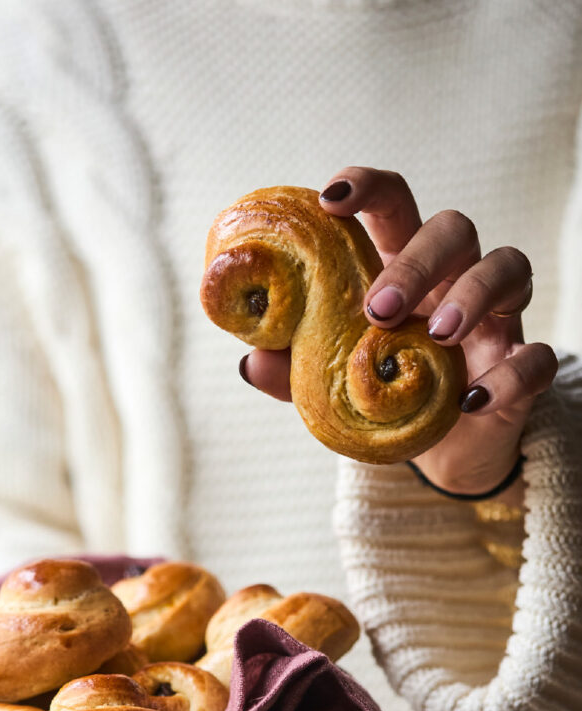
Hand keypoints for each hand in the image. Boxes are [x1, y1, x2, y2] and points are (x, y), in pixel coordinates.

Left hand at [241, 167, 557, 499]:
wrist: (438, 450)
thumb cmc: (383, 392)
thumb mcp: (332, 379)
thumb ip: (293, 369)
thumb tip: (249, 361)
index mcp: (402, 268)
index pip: (393, 204)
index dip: (367, 188)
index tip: (330, 198)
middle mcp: (453, 279)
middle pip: (453, 228)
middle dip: (418, 260)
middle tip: (379, 309)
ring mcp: (495, 318)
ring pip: (509, 266)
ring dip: (474, 294)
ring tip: (438, 335)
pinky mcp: (520, 365)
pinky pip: (535, 354)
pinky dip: (512, 372)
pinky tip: (474, 399)